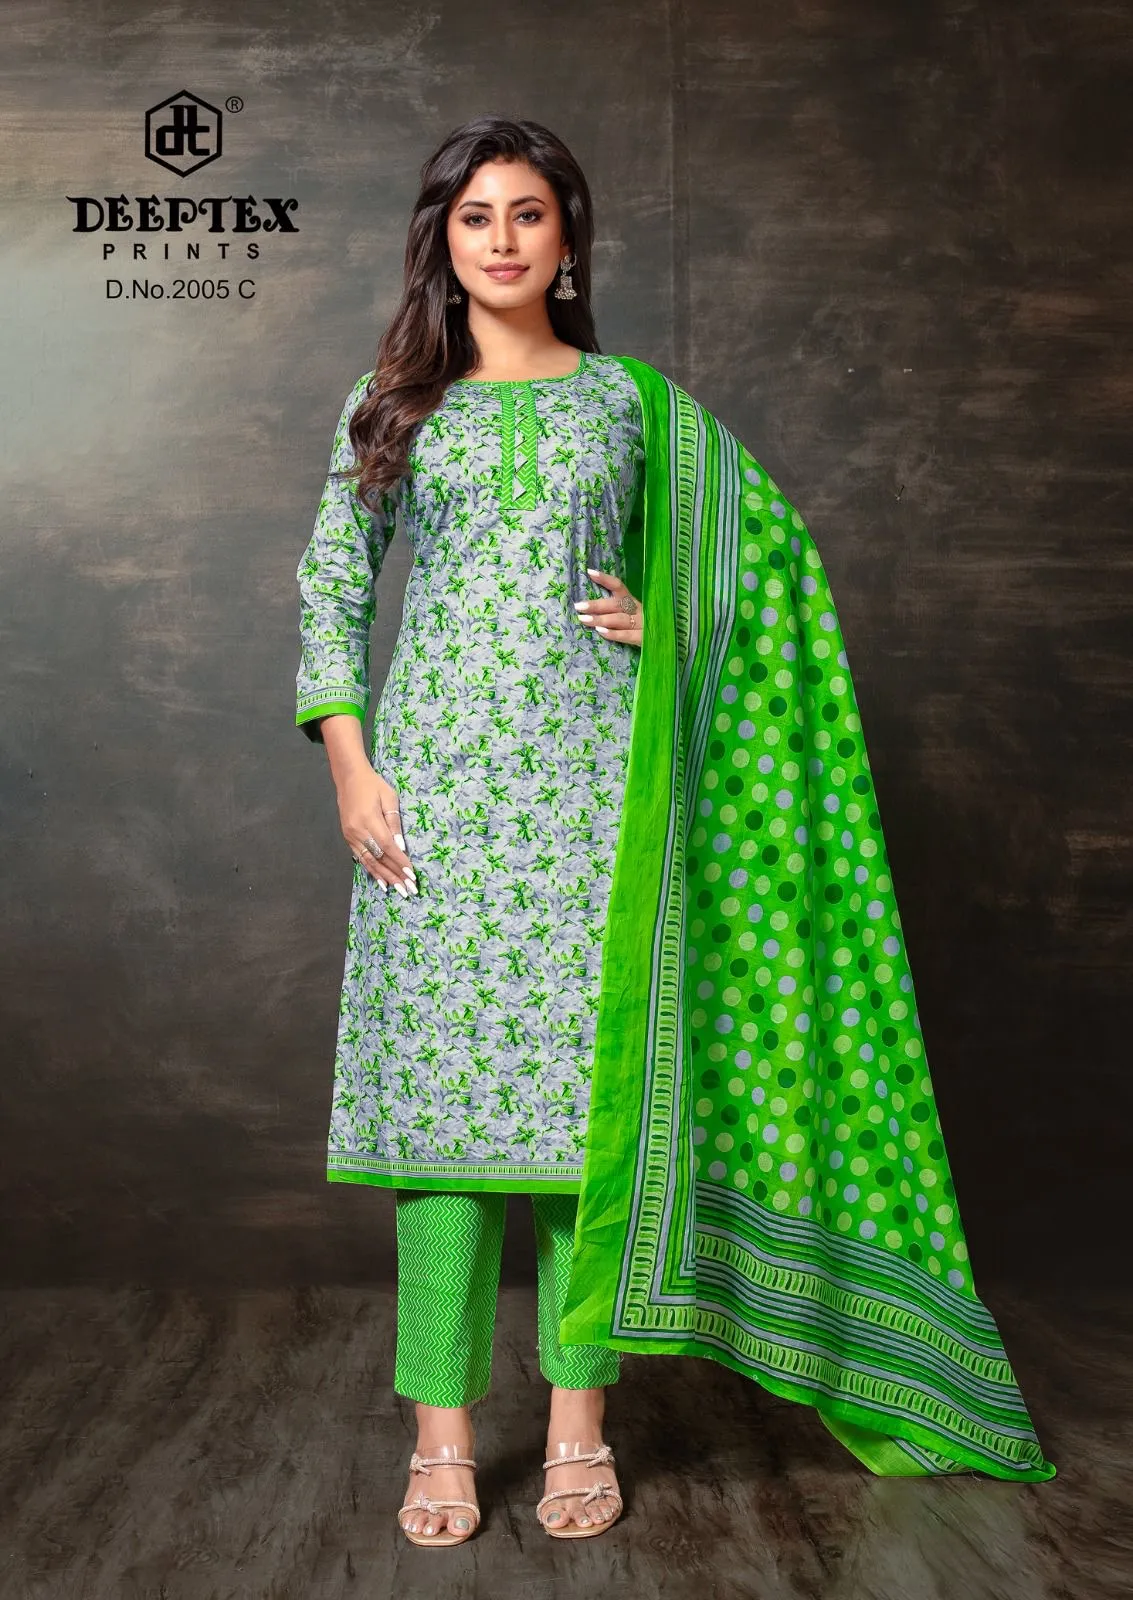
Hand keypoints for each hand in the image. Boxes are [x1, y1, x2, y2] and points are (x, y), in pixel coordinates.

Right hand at [337, 766, 418, 897]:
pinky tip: (381, 881)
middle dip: (395, 875)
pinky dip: (372, 870)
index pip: (387, 847)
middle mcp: (357, 831)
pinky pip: (361, 858)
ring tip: (398, 890)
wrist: (349, 778)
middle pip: (379, 858)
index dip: (400, 862)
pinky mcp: (348, 838)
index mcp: (369, 820)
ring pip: (369, 861)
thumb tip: (401, 847)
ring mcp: (350, 836)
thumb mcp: (389, 798)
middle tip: (409, 890)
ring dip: (384, 877)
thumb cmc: (373, 785)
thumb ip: (394, 823)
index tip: (412, 875)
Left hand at [573, 568, 642, 647]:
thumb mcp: (632, 616)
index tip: (589, 572)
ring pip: (619, 619)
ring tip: (584, 619)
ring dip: (601, 619)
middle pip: (615, 604)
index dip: (605, 579)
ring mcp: (642, 624)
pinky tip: (601, 632)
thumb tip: (589, 608)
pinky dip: (614, 633)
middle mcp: (637, 610)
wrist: (665, 642)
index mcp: (633, 602)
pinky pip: (627, 635)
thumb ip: (615, 611)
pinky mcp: (644, 639)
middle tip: (578, 606)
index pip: (619, 586)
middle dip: (596, 605)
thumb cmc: (643, 628)